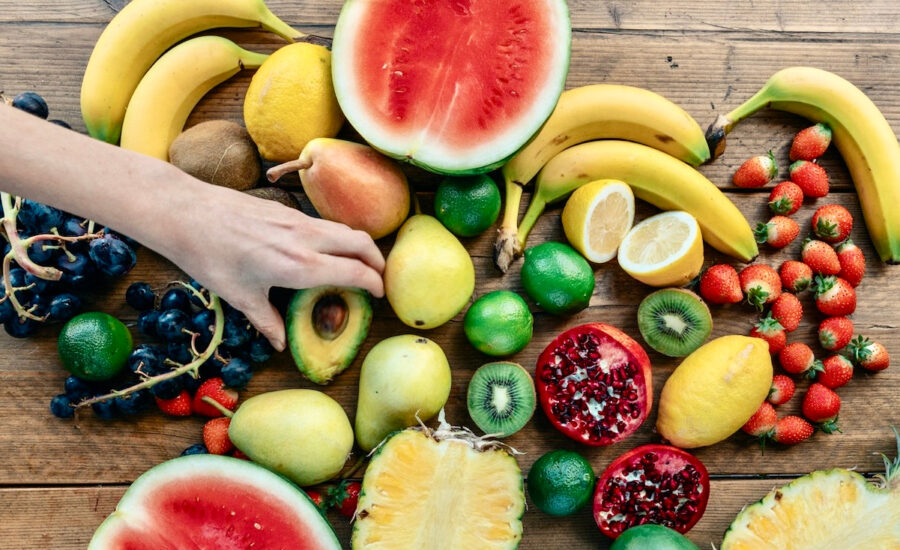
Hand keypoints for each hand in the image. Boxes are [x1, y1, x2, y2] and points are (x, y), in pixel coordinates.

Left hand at [165, 183, 384, 351]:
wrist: (188, 213)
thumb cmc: (211, 257)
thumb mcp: (239, 296)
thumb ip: (266, 320)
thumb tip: (280, 343)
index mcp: (300, 266)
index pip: (355, 271)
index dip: (374, 284)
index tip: (379, 295)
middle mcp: (307, 239)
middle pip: (361, 243)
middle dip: (378, 261)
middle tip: (380, 278)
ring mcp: (298, 220)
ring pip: (345, 230)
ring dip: (360, 246)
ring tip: (359, 263)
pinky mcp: (287, 210)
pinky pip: (325, 224)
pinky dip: (338, 237)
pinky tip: (325, 249)